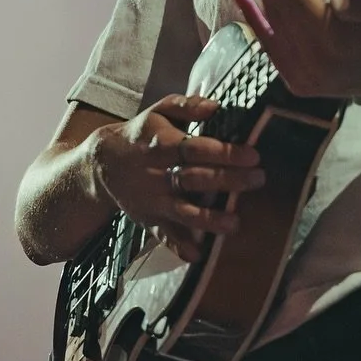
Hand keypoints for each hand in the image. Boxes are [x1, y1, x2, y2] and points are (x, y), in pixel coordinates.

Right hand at [88, 94, 263, 263]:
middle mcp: (158, 174)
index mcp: (162, 143)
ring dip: (208, 220)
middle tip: (258, 180)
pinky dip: (178, 246)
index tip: (253, 155)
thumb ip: (186, 105)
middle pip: (194, 179)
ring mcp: (153, 199)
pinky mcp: (148, 219)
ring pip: (182, 211)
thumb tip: (215, 106)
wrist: (102, 163)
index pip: (195, 148)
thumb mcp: (159, 110)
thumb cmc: (142, 133)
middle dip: (228, 181)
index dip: (224, 152)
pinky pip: (163, 235)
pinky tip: (197, 254)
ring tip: (234, 224)